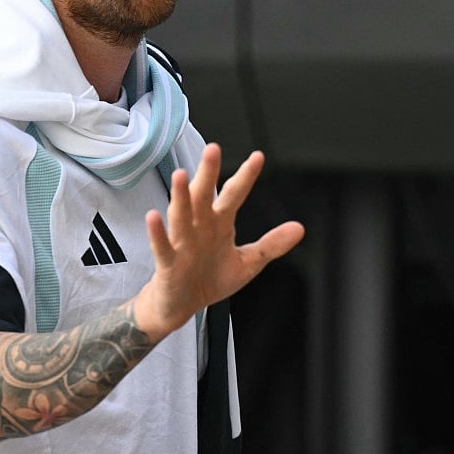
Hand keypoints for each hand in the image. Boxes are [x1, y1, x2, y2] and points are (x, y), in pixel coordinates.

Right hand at [135, 144, 304, 338]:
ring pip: (180, 215)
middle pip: (204, 196)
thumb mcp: (247, 262)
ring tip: (181, 175)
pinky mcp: (167, 263)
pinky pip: (162, 245)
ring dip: (180, 196)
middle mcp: (199, 227)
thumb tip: (300, 228)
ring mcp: (182, 243)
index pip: (234, 195)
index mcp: (219, 224)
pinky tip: (154, 217)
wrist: (180, 305)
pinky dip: (157, 232)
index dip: (245, 177)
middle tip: (212, 148)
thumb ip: (271, 244)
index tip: (258, 157)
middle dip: (208, 173)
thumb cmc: (210, 277)